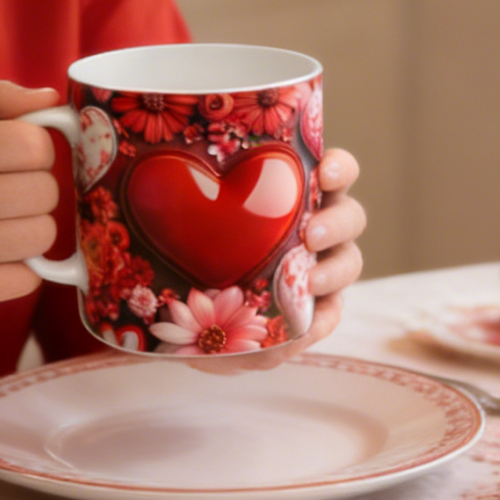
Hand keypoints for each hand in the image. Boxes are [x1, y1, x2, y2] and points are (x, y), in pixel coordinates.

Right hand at [0, 80, 61, 332]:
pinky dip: (16, 273)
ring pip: (42, 235)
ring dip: (29, 235)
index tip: (18, 163)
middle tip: (5, 201)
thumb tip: (52, 98)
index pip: (31, 142)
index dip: (37, 152)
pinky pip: (26, 279)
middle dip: (35, 195)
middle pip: (44, 190)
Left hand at [189, 147, 365, 373]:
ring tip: (309, 282)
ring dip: (334, 270)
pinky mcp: (319, 309)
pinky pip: (330, 315)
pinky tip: (304, 330)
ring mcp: (323, 267)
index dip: (339, 168)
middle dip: (337, 223)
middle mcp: (320, 225)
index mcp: (299, 192)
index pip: (335, 170)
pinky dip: (321, 321)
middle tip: (310, 234)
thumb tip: (149, 194)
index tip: (325, 172)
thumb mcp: (188, 218)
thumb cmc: (197, 245)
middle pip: (350, 216)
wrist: (196, 306)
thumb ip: (185, 200)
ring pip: (349, 262)